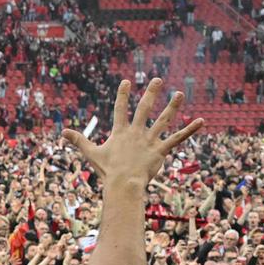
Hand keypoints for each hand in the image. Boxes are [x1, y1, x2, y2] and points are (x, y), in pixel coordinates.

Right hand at [61, 79, 203, 187]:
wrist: (124, 184)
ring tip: (180, 94)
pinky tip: (201, 121)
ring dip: (173, 106)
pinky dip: (190, 130)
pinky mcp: (161, 151)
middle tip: (158, 80)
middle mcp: (136, 132)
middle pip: (145, 109)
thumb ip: (79, 140)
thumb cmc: (107, 170)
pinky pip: (178, 138)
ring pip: (164, 120)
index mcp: (120, 132)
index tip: (127, 82)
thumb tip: (62, 132)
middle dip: (151, 93)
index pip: (121, 109)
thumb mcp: (91, 153)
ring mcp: (150, 141)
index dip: (123, 95)